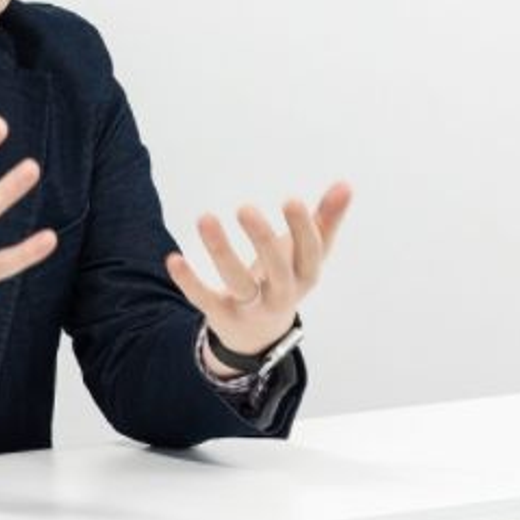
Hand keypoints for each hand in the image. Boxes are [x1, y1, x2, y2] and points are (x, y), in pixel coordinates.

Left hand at [165, 182, 351, 371]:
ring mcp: (252, 308)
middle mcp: (282, 295)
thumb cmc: (287, 278)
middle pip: (277, 270)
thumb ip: (325, 220)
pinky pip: (205, 299)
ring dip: (220, 252)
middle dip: (263, 240)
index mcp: (305, 276)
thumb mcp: (307, 254)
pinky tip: (173, 258)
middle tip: (245, 208)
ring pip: (237, 283)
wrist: (260, 335)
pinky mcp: (223, 315)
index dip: (303, 229)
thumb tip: (346, 184)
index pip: (310, 253)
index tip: (291, 200)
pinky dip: (189, 281)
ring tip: (204, 218)